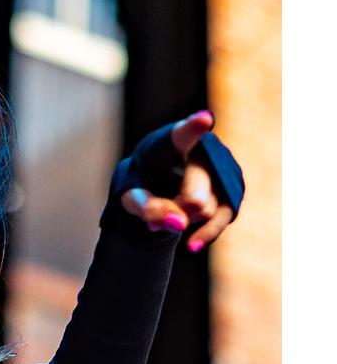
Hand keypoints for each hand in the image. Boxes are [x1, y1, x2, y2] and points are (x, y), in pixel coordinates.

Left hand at [118, 112, 238, 251]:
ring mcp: (221, 169)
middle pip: (194, 196)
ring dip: (184, 218)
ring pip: (205, 209)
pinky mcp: (231, 190)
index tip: (203, 119)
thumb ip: (147, 208)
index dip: (193, 128)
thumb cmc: (142, 183)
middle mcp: (204, 150)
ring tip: (170, 206)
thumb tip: (179, 225)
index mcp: (172, 142)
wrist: (158, 185)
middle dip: (174, 212)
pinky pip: (222, 218)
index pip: (182, 135)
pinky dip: (205, 233)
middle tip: (158, 207)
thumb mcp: (132, 198)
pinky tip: (192, 244)